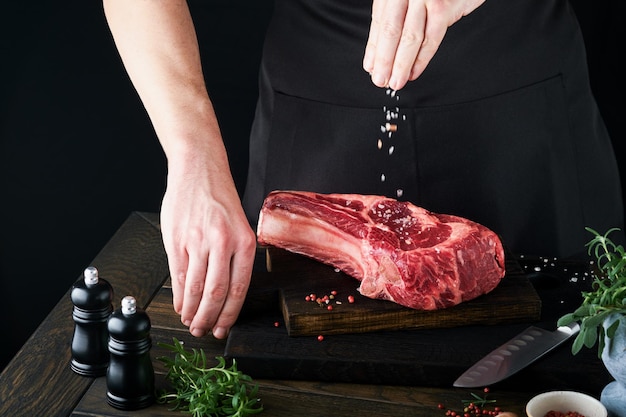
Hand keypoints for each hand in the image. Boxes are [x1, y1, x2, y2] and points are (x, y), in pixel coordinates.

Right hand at [160, 148, 256, 338]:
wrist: (199, 169)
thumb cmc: (219, 199)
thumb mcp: (239, 226)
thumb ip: (233, 258)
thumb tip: (225, 295)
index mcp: (244, 241)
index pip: (238, 288)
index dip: (229, 314)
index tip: (222, 329)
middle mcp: (223, 242)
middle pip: (216, 293)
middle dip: (209, 318)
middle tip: (203, 331)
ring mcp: (198, 241)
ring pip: (195, 287)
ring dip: (192, 311)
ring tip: (191, 322)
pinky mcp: (177, 239)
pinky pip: (178, 274)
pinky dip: (178, 295)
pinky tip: (180, 306)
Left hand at [363, 0, 484, 89]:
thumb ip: (392, 19)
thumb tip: (377, 54)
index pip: (380, 24)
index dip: (374, 49)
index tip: (372, 68)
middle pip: (391, 32)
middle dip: (384, 60)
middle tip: (380, 80)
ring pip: (410, 38)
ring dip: (401, 64)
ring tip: (396, 81)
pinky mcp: (444, 7)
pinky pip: (431, 38)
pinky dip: (421, 59)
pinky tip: (414, 71)